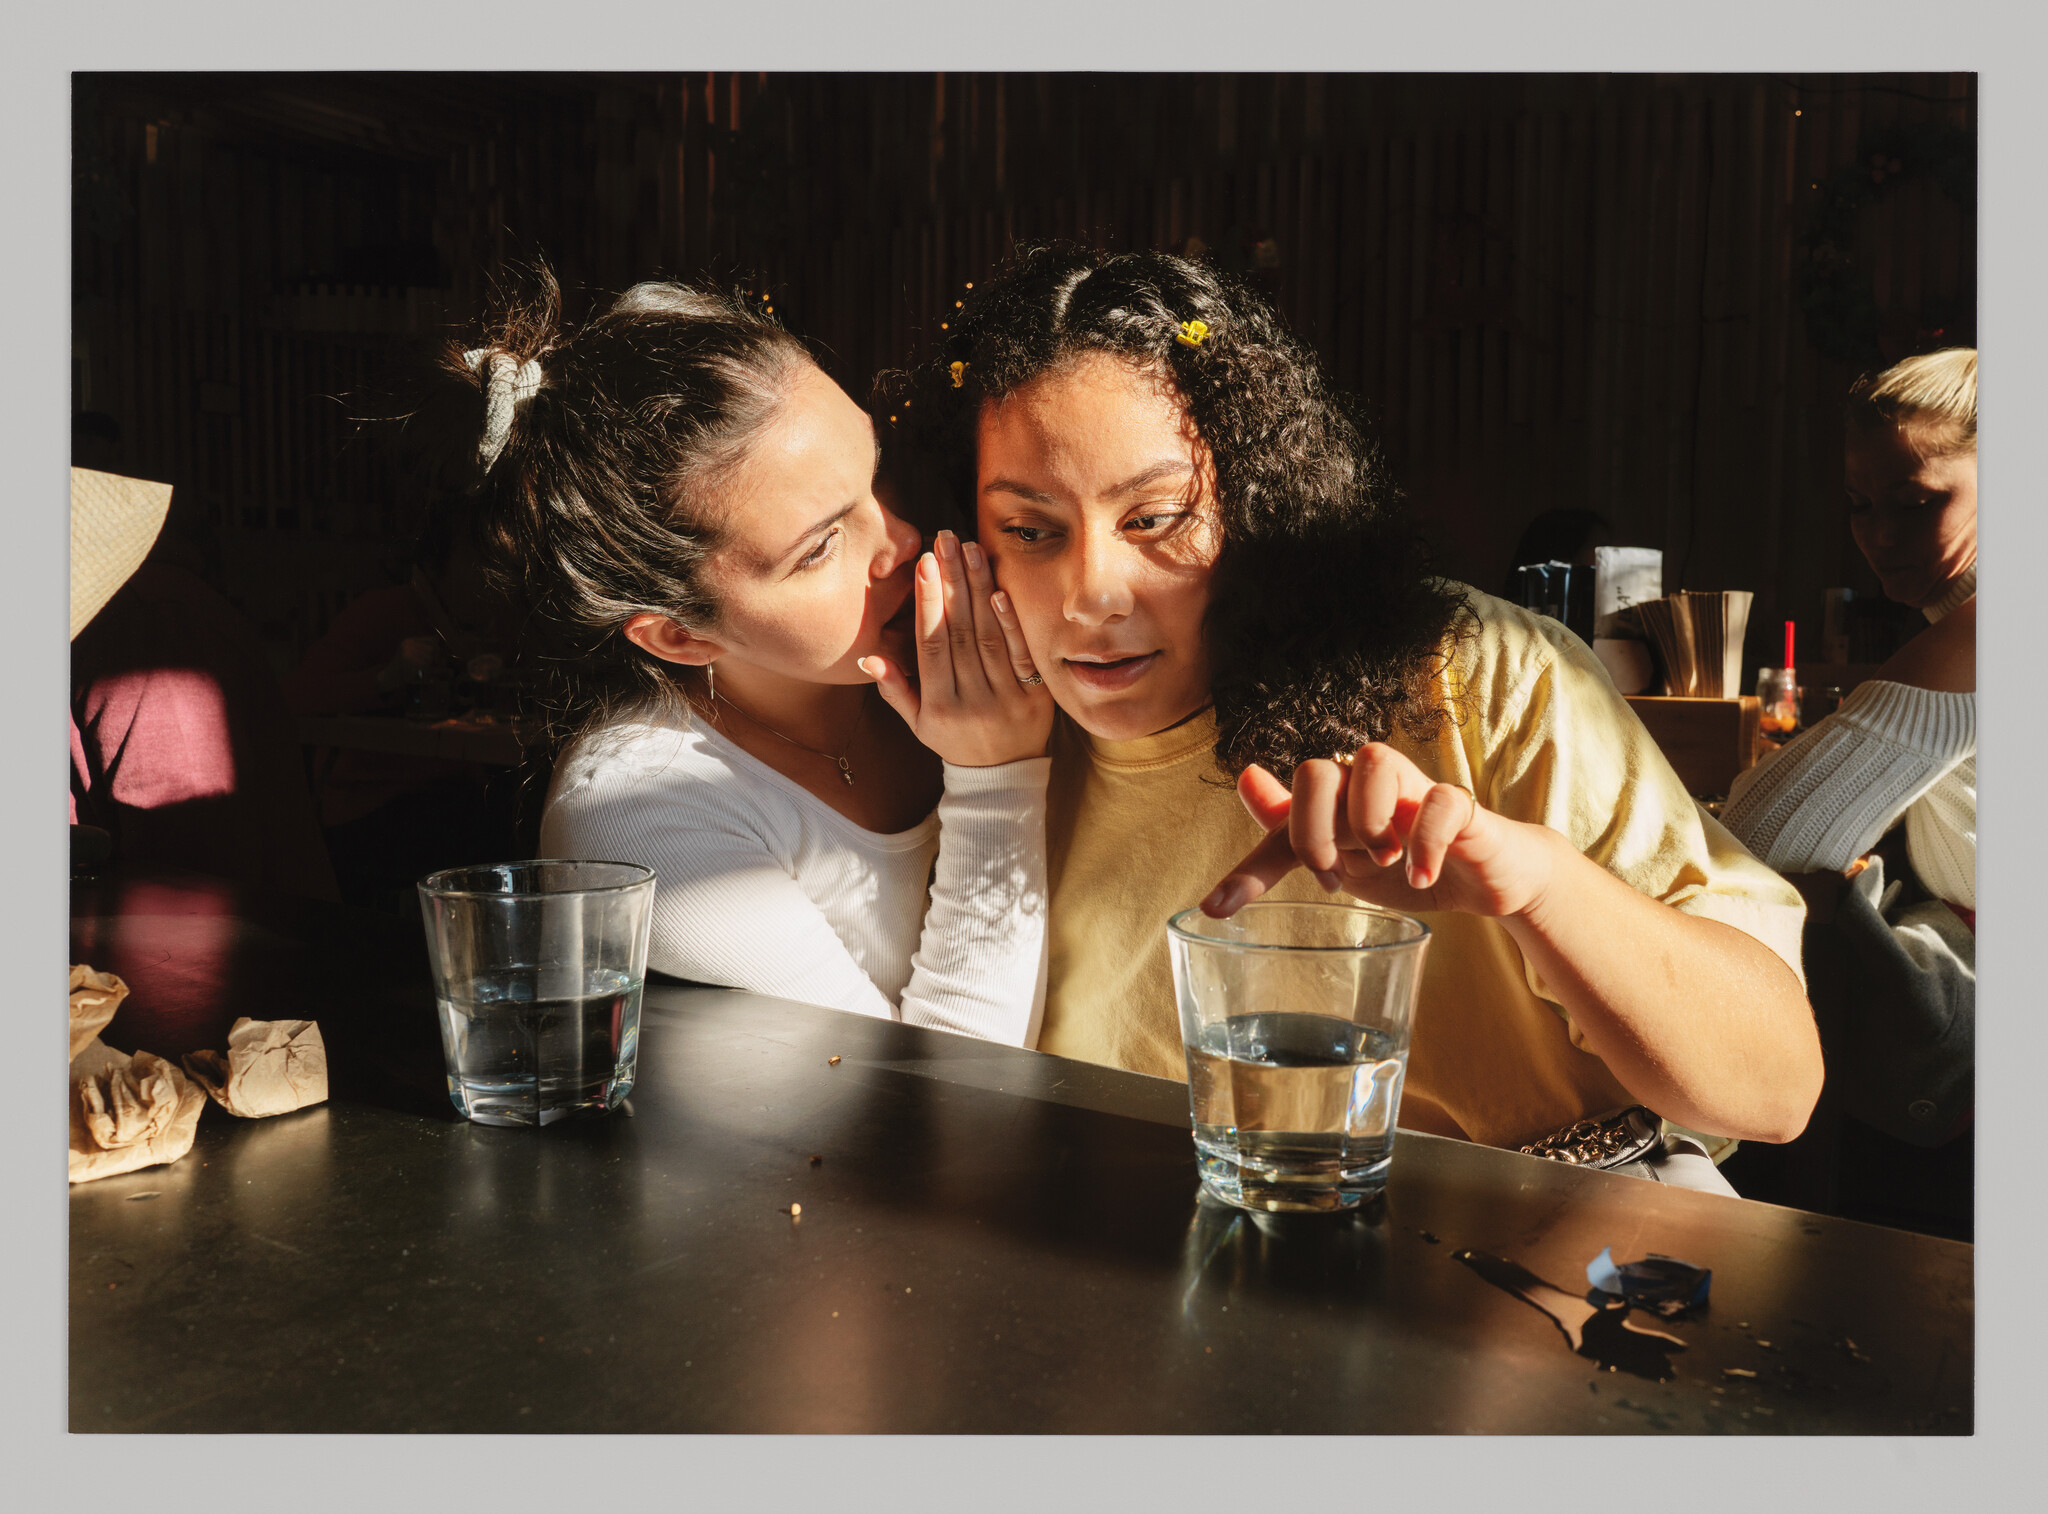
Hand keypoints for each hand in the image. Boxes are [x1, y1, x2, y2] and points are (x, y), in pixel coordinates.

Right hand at [860, 530, 1053, 766]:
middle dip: (952, 581)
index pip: (932, 645)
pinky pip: (1022, 653)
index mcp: (940, 705)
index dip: (927, 603)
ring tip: (970, 550)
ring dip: (979, 588)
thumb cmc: (953, 741)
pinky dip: (1011, 621)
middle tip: (945, 540)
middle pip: (960, 632)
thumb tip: (867, 657)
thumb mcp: (917, 723)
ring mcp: (1006, 697)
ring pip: (989, 636)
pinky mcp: (1035, 695)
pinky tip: (1000, 589)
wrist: (1002, 778)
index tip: (924, 564)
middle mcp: (973, 700)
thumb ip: (895, 688)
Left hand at [1200, 742, 1562, 920]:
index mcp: (1335, 798)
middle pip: (1316, 771)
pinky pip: (1441, 802)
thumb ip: (1290, 829)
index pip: (1279, 810)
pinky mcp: (1461, 806)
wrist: (1483, 878)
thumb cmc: (1404, 861)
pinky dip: (1427, 845)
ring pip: (1374, 760)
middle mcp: (1369, 782)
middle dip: (1314, 834)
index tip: (1222, 908)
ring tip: (1385, 861)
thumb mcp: (1340, 858)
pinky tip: (1422, 876)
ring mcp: (1415, 789)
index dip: (1252, 864)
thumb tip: (1246, 779)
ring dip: (1369, 822)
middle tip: (1335, 875)